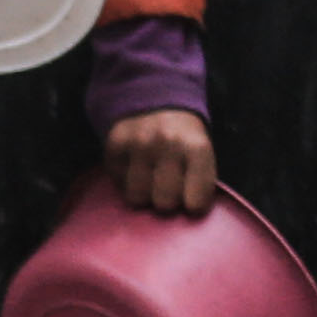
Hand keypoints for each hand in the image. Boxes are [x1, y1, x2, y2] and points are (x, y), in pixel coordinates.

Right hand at [103, 109, 218, 217]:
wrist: (155, 99)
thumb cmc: (184, 138)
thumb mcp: (202, 153)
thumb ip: (199, 182)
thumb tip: (186, 217)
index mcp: (196, 148)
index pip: (196, 203)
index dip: (193, 207)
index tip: (191, 200)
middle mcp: (166, 144)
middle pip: (164, 203)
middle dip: (167, 202)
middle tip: (168, 190)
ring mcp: (138, 144)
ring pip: (137, 197)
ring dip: (144, 195)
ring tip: (150, 183)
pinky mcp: (115, 145)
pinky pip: (118, 183)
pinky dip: (126, 182)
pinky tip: (135, 170)